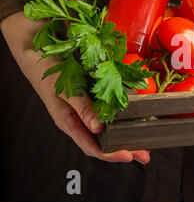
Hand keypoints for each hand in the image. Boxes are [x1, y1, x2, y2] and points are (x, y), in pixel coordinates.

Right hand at [1, 12, 149, 163]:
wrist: (38, 46)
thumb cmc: (46, 70)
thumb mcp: (63, 90)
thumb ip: (81, 108)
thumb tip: (99, 129)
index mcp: (70, 122)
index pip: (92, 146)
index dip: (111, 154)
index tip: (129, 156)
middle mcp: (82, 116)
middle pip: (106, 139)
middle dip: (126, 147)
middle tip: (146, 154)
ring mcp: (91, 104)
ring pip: (112, 123)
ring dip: (129, 131)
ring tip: (146, 138)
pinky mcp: (97, 91)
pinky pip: (114, 103)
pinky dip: (127, 110)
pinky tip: (141, 112)